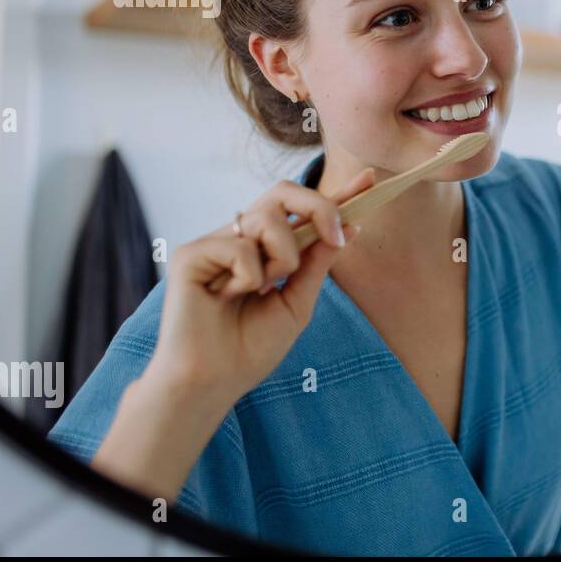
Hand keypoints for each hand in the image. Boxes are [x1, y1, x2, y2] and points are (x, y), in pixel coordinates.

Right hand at [148, 168, 374, 404]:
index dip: (335, 195)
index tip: (371, 180)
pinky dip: (248, 276)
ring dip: (282, 256)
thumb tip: (348, 226)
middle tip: (338, 235)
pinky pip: (239, 246)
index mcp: (265, 250)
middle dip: (319, 206)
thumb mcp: (298, 303)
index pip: (302, 212)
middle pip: (283, 192)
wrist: (213, 382)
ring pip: (266, 218)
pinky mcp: (189, 254)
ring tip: (261, 290)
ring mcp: (214, 244)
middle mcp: (239, 239)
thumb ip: (317, 264)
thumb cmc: (249, 349)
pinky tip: (228, 298)